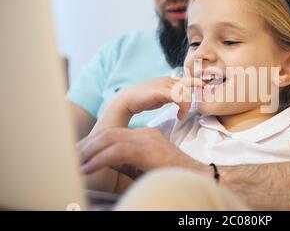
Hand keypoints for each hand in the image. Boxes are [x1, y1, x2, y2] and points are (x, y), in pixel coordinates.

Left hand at [77, 127, 208, 177]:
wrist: (198, 177)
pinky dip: (99, 159)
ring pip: (109, 138)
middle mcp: (145, 134)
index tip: (80, 153)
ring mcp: (147, 140)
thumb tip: (107, 164)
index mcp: (145, 136)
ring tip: (75, 162)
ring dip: (89, 150)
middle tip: (71, 157)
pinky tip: (88, 168)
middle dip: (86, 145)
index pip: (114, 133)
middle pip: (108, 133)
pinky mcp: (148, 150)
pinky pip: (116, 151)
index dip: (94, 142)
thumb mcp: (146, 166)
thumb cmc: (172, 176)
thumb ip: (128, 161)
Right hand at [118, 77, 203, 120]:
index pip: (187, 79)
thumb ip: (171, 95)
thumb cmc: (144, 100)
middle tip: (190, 110)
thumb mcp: (161, 96)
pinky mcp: (161, 91)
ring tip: (182, 116)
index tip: (205, 88)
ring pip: (185, 93)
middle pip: (188, 87)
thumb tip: (181, 99)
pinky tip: (180, 116)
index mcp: (168, 80)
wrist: (127, 101)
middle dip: (193, 98)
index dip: (197, 82)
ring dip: (187, 106)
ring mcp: (164, 84)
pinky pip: (179, 97)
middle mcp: (167, 79)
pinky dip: (183, 107)